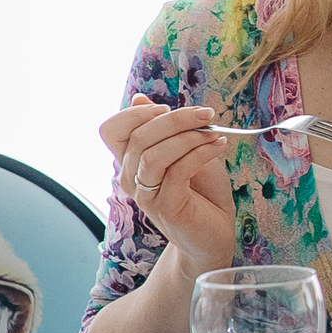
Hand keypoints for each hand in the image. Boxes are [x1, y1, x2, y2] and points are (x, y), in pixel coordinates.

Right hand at [100, 96, 236, 278]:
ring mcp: (146, 195)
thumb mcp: (187, 151)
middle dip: (175, 119)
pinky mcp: (166, 207)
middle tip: (207, 115)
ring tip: (216, 134)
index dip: (134, 113)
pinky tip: (220, 147)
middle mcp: (131, 178)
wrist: (214, 234)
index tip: (167, 108)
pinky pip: (178, 171)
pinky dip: (201, 154)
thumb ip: (167, 129)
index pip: (111, 130)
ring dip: (189, 137)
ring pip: (154, 155)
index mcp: (132, 160)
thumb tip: (139, 98)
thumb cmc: (202, 192)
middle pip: (138, 137)